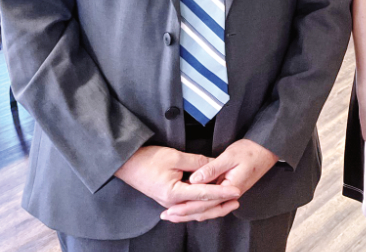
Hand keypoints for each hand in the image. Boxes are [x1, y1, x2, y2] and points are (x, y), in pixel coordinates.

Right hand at [114, 146, 240, 210]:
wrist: (127, 164)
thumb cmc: (148, 159)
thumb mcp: (175, 156)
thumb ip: (197, 162)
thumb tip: (214, 164)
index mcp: (174, 193)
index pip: (204, 194)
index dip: (222, 192)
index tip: (236, 190)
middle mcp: (172, 202)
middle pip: (201, 206)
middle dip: (220, 203)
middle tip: (237, 198)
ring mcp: (170, 203)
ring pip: (196, 208)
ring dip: (212, 205)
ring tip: (229, 201)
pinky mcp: (169, 199)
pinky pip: (189, 205)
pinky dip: (201, 204)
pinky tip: (211, 202)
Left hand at [161, 139, 277, 222]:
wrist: (267, 149)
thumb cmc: (251, 150)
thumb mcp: (230, 156)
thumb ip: (211, 169)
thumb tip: (193, 180)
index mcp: (231, 188)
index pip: (205, 202)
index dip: (187, 206)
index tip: (172, 209)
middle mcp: (230, 195)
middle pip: (206, 210)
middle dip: (185, 214)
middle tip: (167, 216)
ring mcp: (230, 194)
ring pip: (209, 209)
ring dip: (191, 212)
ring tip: (175, 215)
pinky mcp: (229, 190)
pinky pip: (213, 203)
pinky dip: (200, 207)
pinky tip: (190, 206)